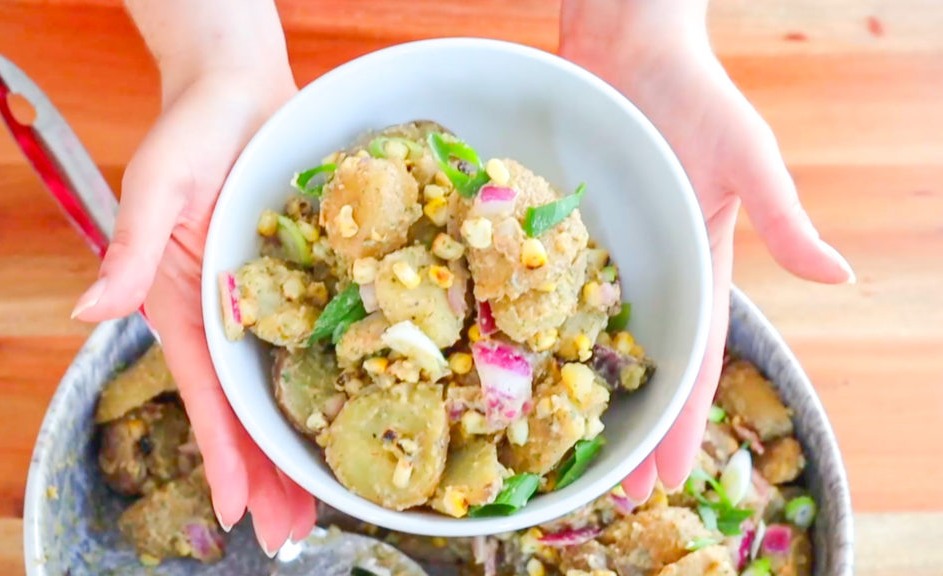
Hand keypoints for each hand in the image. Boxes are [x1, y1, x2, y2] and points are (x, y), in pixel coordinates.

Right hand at [70, 65, 314, 554]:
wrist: (240, 91)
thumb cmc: (192, 132)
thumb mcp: (156, 186)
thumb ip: (130, 248)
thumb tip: (88, 310)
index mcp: (185, 306)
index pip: (206, 394)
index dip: (224, 454)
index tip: (244, 513)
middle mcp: (224, 318)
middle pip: (246, 408)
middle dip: (266, 473)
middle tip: (292, 535)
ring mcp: (263, 305)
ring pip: (280, 388)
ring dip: (295, 445)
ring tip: (320, 505)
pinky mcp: (297, 282)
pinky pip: (313, 342)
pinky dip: (326, 384)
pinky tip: (352, 416)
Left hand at [559, 0, 853, 501]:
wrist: (628, 45)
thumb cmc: (696, 97)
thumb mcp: (750, 159)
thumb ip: (785, 220)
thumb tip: (843, 276)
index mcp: (698, 266)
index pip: (692, 359)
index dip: (683, 420)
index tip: (671, 478)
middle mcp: (647, 270)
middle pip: (636, 364)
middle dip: (630, 428)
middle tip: (612, 494)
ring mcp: (599, 252)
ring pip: (585, 335)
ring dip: (576, 392)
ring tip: (562, 451)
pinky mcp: (556, 227)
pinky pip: (539, 286)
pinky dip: (530, 327)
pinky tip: (510, 368)